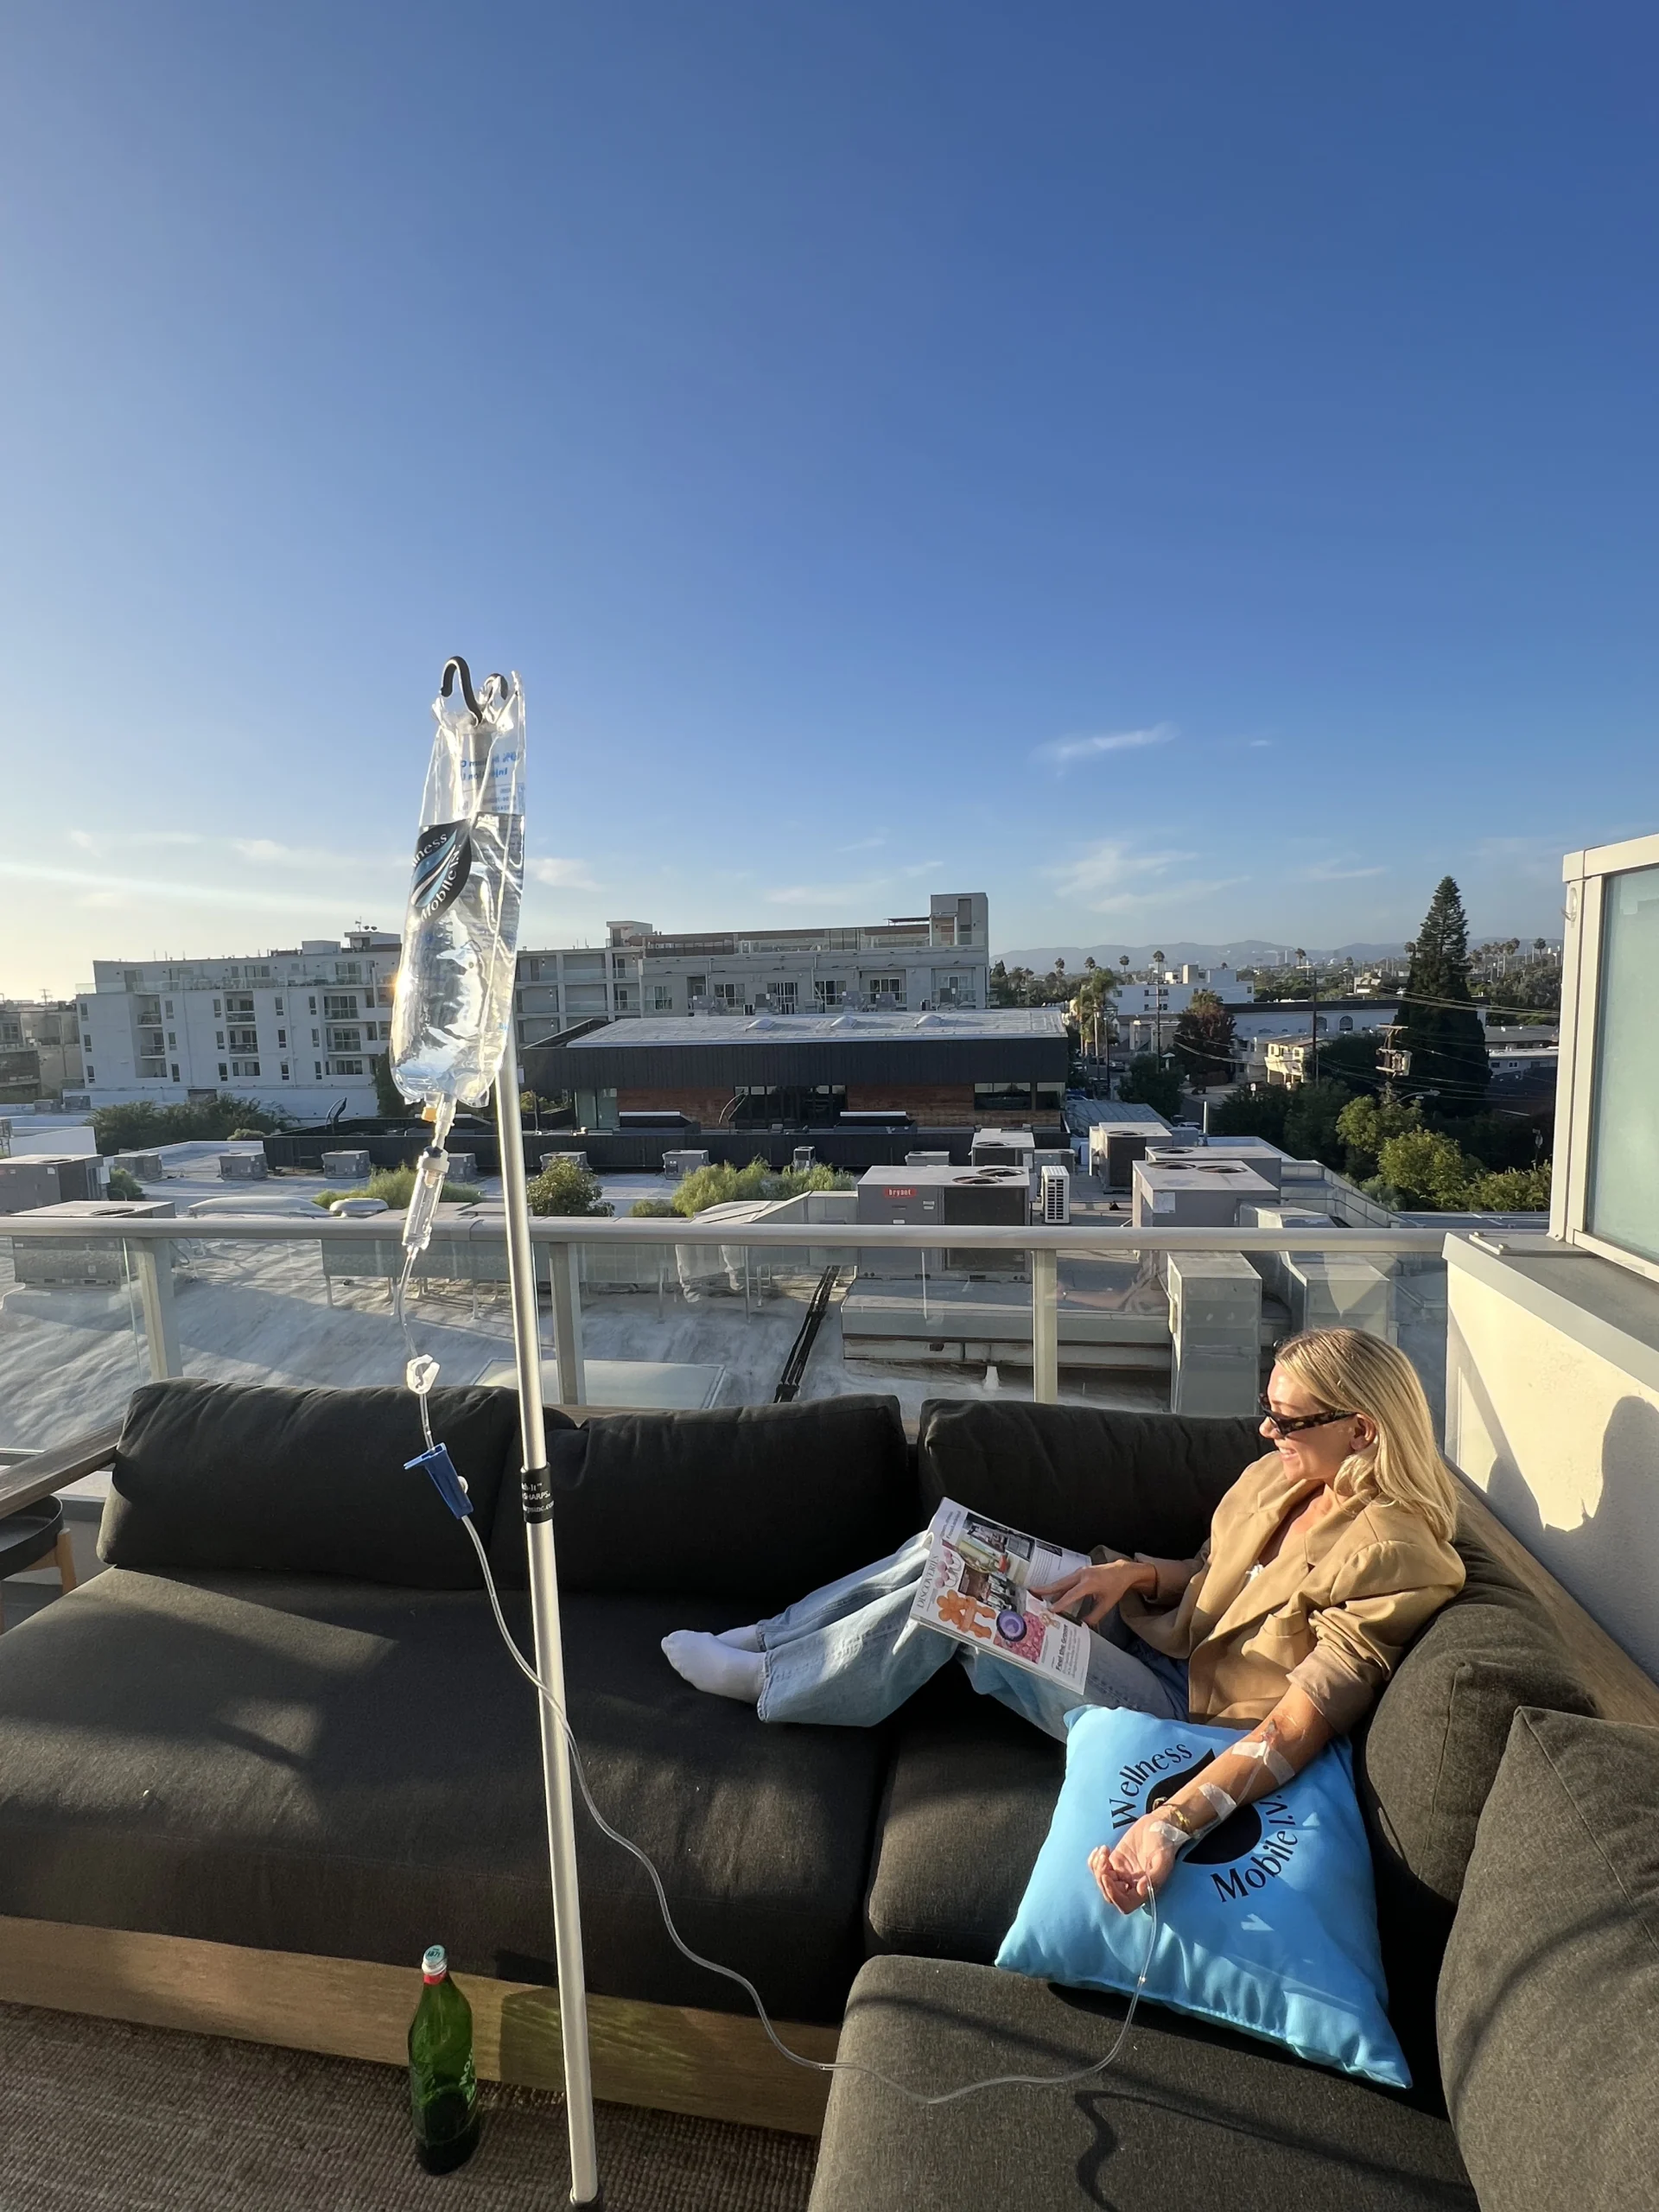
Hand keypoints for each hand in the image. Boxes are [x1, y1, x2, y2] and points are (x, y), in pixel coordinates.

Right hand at [1032, 1558, 1154, 1626]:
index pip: (1072, 1594)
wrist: (1122, 1571)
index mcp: (1090, 1583)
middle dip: (1046, 1589)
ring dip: (1050, 1588)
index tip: (1051, 1609)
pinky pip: (1066, 1581)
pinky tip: (1052, 1593)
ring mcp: (1080, 1572)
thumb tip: (1083, 1626)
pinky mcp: (1079, 1572)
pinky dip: (1058, 1587)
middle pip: (1061, 1584)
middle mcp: (1082, 1575)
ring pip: (1062, 1581)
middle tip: (1032, 1592)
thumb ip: (1095, 1615)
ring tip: (1037, 1593)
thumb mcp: (1108, 1604)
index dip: (1061, 1602)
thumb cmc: (1116, 1587)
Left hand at [1090, 1812, 1182, 1914]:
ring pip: (1102, 1881)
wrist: (1160, 1824)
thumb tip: (1140, 1889)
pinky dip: (1094, 1861)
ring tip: (1104, 1851)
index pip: (1125, 1903)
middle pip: (1109, 1894)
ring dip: (1097, 1868)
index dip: (1114, 1895)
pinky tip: (1101, 1849)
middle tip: (1104, 1859)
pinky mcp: (1114, 1860)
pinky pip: (1099, 1867)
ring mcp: (1121, 1872)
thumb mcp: (1163, 1860)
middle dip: (1102, 1879)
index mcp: (1144, 1889)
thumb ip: (1154, 1877)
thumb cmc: (1165, 1843)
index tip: (1107, 1876)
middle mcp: (1131, 1884)